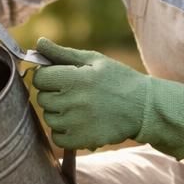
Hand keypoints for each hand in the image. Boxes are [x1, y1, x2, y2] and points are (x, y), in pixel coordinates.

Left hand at [31, 38, 183, 157]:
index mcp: (76, 78)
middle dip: (53, 94)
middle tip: (73, 93)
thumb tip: (38, 43)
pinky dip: (63, 132)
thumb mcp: (94, 60)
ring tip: (78, 108)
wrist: (144, 108)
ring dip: (58, 113)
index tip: (59, 77)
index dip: (47, 76)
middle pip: (42, 99)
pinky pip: (56, 137)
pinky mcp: (82, 140)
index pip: (40, 77)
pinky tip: (78, 123)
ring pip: (49, 118)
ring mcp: (77, 123)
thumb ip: (62, 53)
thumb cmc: (118, 80)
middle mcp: (74, 101)